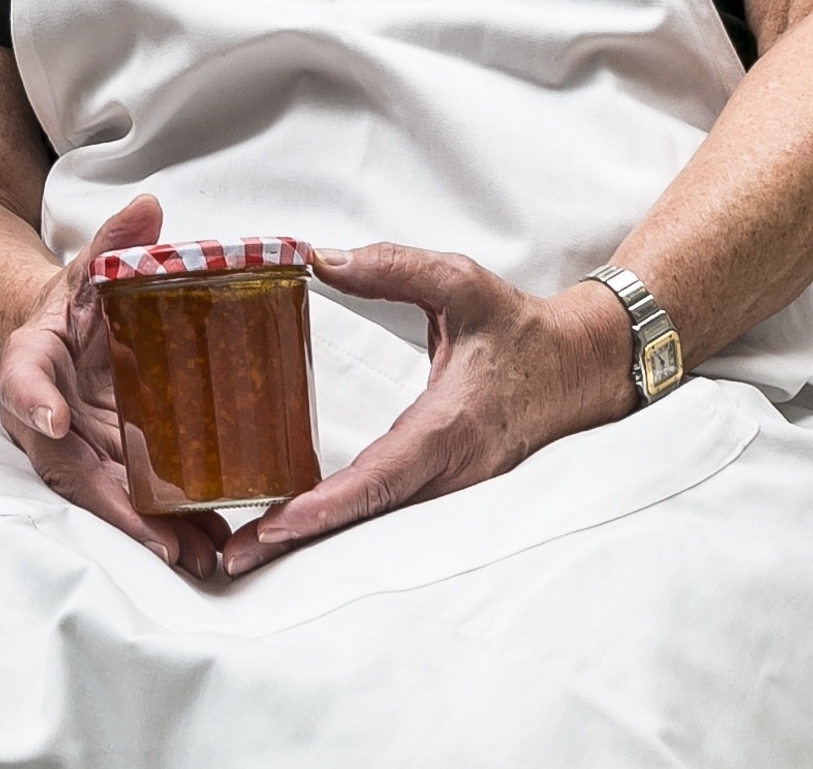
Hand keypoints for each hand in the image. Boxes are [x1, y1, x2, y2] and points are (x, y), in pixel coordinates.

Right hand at [0, 195, 232, 581]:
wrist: (68, 335)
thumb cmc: (78, 302)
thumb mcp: (91, 268)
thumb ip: (115, 243)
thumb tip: (148, 208)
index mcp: (31, 359)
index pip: (23, 379)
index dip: (34, 402)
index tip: (54, 419)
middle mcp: (45, 415)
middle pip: (65, 465)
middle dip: (110, 504)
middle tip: (156, 535)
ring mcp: (74, 447)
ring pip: (101, 496)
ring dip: (145, 531)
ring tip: (194, 554)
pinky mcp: (107, 466)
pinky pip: (131, 502)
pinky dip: (164, 527)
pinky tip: (205, 546)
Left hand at [219, 243, 630, 576]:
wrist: (577, 369)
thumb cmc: (518, 328)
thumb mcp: (459, 282)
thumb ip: (391, 266)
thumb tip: (319, 258)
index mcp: (450, 426)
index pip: (381, 477)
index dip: (328, 505)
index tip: (278, 522)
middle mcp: (451, 471)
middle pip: (368, 518)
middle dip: (301, 540)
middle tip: (235, 555)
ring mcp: (453, 489)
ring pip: (378, 525)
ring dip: (315, 542)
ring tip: (247, 552)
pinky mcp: (448, 490)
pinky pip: (391, 515)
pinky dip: (343, 527)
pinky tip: (297, 532)